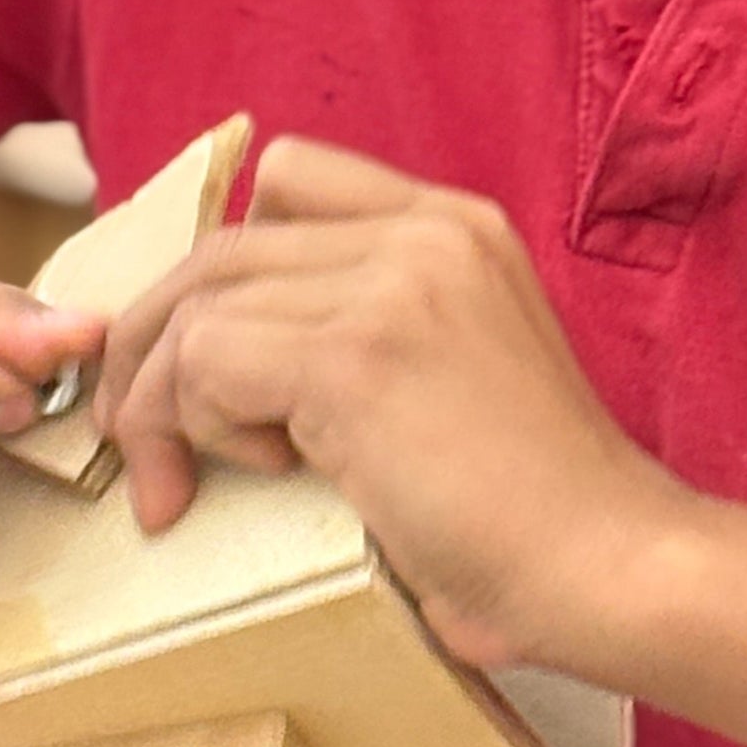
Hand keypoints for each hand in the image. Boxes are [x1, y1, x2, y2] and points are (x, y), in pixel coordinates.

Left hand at [94, 138, 683, 673]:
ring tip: (185, 481)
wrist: (612, 568)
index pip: (290, 178)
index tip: (198, 353)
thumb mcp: (454, 375)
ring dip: (164, 401)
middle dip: (152, 342)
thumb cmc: (531, 510)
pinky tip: (266, 475)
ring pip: (200, 303)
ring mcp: (394, 284)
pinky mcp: (359, 355)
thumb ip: (365, 329)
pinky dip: (198, 426)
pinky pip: (207, 360)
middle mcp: (424, 233)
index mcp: (454, 226)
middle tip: (135, 436)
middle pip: (222, 246)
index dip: (221, 264)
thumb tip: (214, 353)